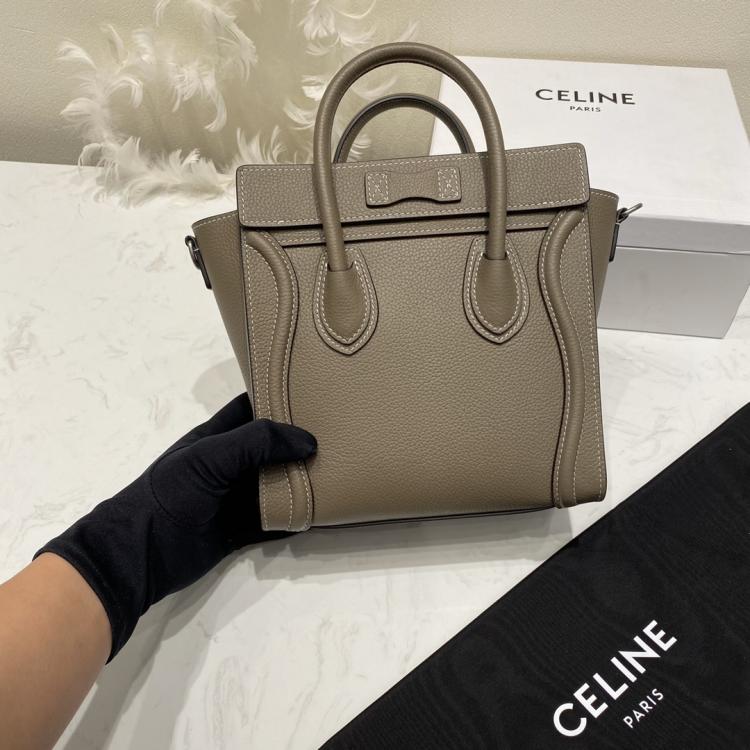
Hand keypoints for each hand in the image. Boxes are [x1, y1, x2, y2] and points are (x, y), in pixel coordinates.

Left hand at [35, 394, 315, 659]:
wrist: (140, 554)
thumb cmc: (171, 493)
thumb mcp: (211, 456)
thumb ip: (257, 442)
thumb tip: (309, 441)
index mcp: (217, 436)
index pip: (252, 407)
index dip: (280, 397)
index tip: (317, 392)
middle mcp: (230, 464)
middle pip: (271, 448)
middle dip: (300, 441)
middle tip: (342, 433)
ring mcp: (235, 498)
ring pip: (277, 484)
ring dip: (303, 480)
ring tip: (343, 470)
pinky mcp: (240, 530)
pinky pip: (275, 521)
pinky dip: (296, 519)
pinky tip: (322, 513)